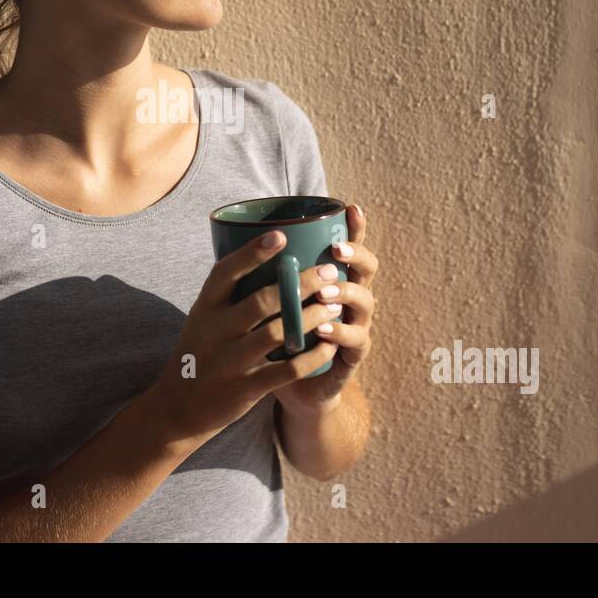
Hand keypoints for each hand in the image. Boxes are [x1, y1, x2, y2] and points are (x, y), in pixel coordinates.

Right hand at [143, 229, 347, 452]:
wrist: (178, 407)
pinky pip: (287, 370)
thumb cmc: (200, 352)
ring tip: (335, 304)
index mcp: (204, 308)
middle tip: (330, 271)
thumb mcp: (202, 318)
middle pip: (263, 300)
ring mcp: (231, 361)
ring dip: (313, 317)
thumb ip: (228, 294)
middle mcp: (216, 331)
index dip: (252, 252)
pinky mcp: (247, 388)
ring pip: (280, 333)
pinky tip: (331, 345)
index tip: (281, 235)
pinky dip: (313, 356)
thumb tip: (263, 252)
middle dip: (301, 283)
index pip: (226, 272)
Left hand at [272, 203, 377, 417]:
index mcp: (332, 278)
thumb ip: (263, 275)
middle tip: (335, 251)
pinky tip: (324, 331)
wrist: (292, 389)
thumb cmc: (277, 338)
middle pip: (367, 268)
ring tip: (325, 291)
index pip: (349, 246)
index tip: (351, 208)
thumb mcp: (268, 304)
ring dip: (347, 293)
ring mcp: (355, 325)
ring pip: (365, 302)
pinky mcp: (351, 356)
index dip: (356, 228)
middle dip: (356, 255)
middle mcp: (349, 297)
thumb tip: (230, 234)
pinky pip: (355, 342)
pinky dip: (339, 334)